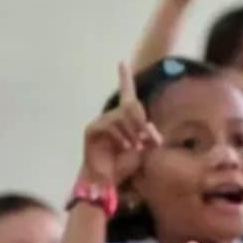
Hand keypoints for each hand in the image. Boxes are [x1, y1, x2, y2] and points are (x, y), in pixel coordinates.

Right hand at [81, 62, 159, 187]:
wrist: (109, 180)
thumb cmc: (126, 164)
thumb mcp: (145, 149)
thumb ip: (150, 136)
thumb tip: (151, 128)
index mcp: (124, 118)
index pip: (126, 94)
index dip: (124, 78)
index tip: (122, 63)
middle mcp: (111, 116)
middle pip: (130, 106)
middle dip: (141, 122)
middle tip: (146, 139)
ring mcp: (100, 122)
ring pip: (122, 116)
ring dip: (132, 133)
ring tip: (134, 147)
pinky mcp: (92, 129)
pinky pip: (110, 125)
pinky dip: (121, 136)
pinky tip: (125, 147)